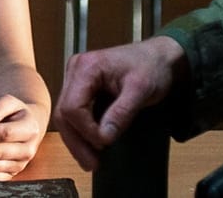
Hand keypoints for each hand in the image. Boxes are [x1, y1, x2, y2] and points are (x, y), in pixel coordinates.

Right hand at [55, 36, 185, 169]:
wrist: (158, 58)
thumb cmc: (151, 67)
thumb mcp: (141, 90)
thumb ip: (122, 113)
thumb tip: (104, 138)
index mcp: (86, 67)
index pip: (72, 106)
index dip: (86, 130)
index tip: (105, 143)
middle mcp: (75, 70)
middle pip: (63, 113)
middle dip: (77, 142)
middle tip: (92, 164)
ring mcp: (75, 79)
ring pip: (64, 117)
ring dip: (77, 141)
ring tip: (91, 161)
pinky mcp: (80, 88)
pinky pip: (73, 114)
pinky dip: (80, 133)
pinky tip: (90, 147)